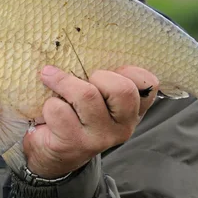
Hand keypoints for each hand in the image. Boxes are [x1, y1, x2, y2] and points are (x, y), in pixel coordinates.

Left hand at [23, 65, 158, 178]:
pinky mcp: (74, 143)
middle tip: (81, 78)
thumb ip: (103, 79)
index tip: (103, 72)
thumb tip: (84, 44)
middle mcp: (123, 127)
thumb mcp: (98, 98)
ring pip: (87, 95)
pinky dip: (49, 104)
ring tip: (50, 79)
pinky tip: (49, 112)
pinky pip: (59, 110)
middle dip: (96, 76)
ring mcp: (100, 138)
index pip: (149, 83)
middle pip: (122, 89)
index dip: (125, 70)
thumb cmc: (76, 115)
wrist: (53, 153)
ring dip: (62, 82)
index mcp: (134, 111)